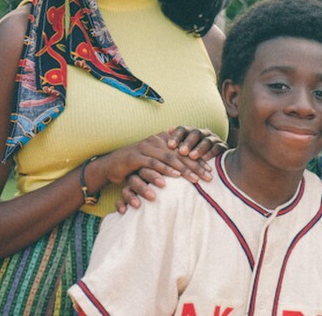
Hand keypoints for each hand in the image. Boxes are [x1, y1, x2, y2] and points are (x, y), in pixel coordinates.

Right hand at [112, 127, 226, 213]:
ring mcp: (145, 148)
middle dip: (195, 166)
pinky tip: (174, 178)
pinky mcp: (135, 157)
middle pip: (180, 154)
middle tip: (207, 177)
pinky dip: (164, 170)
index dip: (198, 161)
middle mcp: (155, 141)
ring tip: (195, 180)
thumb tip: (191, 162)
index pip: (184, 151)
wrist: (110, 164)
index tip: (210, 172)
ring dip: (183, 170)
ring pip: (169, 158)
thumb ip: (170, 158)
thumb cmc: (136, 163)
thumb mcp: (154, 159)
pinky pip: (152, 164)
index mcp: (162, 140)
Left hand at [167, 125, 226, 161]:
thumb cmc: (191, 156)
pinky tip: (205, 159)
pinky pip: (217, 148)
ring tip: (192, 156)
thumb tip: (168, 129)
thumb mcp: (181, 149)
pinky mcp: (223, 147)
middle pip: (195, 134)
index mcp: (191, 132)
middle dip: (188, 143)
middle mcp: (203, 133)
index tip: (170, 145)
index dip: (176, 136)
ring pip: (207, 141)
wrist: (214, 160)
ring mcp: (214, 139)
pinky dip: (211, 153)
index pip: (183, 129)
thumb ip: (175, 143)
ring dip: (199, 149)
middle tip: (182, 152)